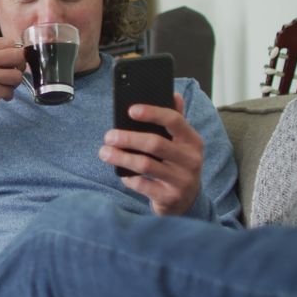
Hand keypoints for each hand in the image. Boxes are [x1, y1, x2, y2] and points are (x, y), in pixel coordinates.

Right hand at [0, 38, 25, 134]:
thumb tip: (17, 53)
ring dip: (13, 83)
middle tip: (12, 73)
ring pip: (17, 76)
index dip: (14, 52)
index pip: (9, 42)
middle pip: (17, 55)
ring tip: (2, 86)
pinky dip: (6, 95)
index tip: (11, 61)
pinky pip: (10, 91)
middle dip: (19, 66)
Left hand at [98, 93, 203, 215]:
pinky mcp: (169, 197)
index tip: (130, 110)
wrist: (187, 202)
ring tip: (104, 152)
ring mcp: (181, 180)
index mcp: (192, 141)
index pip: (174, 121)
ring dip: (121, 157)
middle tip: (109, 136)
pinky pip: (142, 185)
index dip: (152, 113)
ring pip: (145, 165)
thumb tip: (174, 94)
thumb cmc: (178, 165)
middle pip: (155, 144)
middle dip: (128, 138)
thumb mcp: (182, 144)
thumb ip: (176, 120)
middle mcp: (190, 160)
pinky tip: (121, 174)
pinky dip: (128, 178)